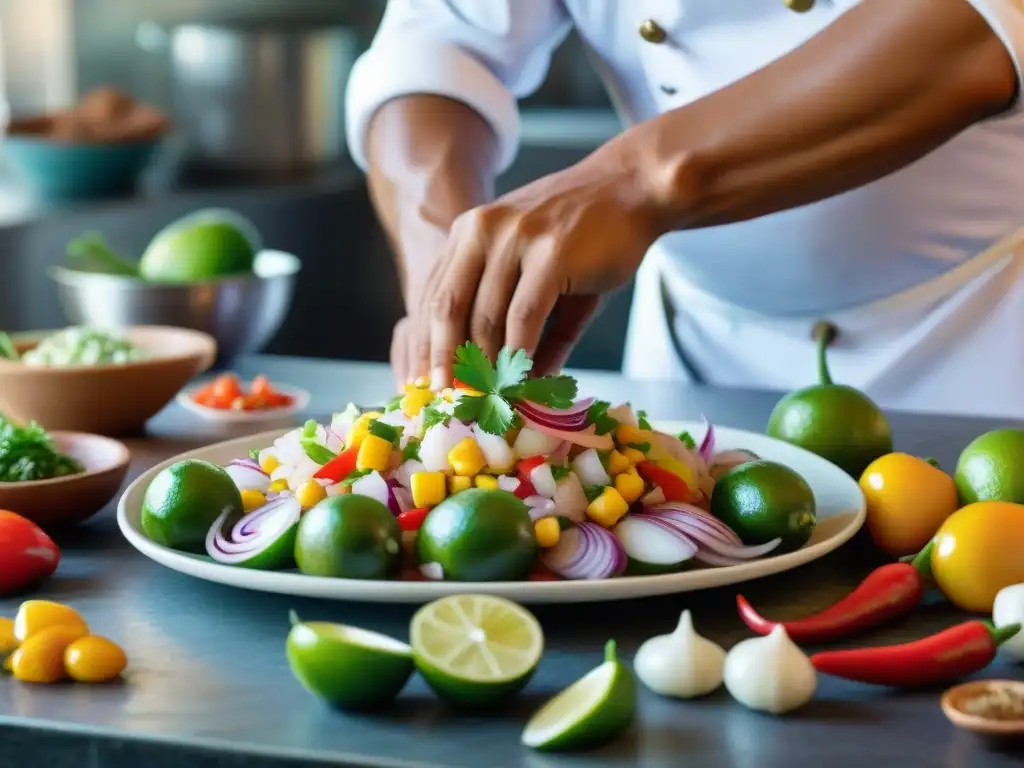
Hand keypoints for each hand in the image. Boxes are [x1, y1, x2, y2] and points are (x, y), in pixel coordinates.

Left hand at [418, 146, 663, 386]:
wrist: (634, 188)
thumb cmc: (587, 231)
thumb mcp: (538, 268)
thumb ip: (520, 318)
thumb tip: (520, 379)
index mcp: (469, 232)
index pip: (435, 294)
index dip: (426, 343)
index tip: (425, 382)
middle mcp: (483, 231)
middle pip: (449, 308)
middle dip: (445, 360)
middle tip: (448, 401)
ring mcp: (516, 239)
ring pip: (486, 317)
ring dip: (488, 366)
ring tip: (491, 399)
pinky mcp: (550, 256)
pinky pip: (524, 318)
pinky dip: (520, 356)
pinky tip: (522, 381)